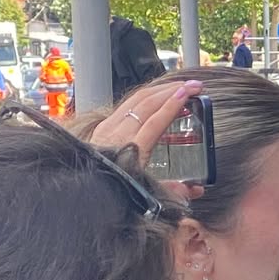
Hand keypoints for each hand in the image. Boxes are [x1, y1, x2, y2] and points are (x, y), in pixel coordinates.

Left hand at [86, 78, 206, 198]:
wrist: (82, 189)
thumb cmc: (110, 189)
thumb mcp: (145, 194)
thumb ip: (172, 190)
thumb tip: (195, 189)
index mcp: (131, 150)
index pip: (156, 121)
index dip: (173, 105)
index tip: (189, 93)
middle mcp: (117, 134)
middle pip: (147, 104)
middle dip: (171, 90)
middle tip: (193, 85)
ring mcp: (108, 127)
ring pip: (136, 99)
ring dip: (159, 90)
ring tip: (179, 86)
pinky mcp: (102, 126)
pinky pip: (127, 104)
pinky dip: (145, 97)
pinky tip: (156, 96)